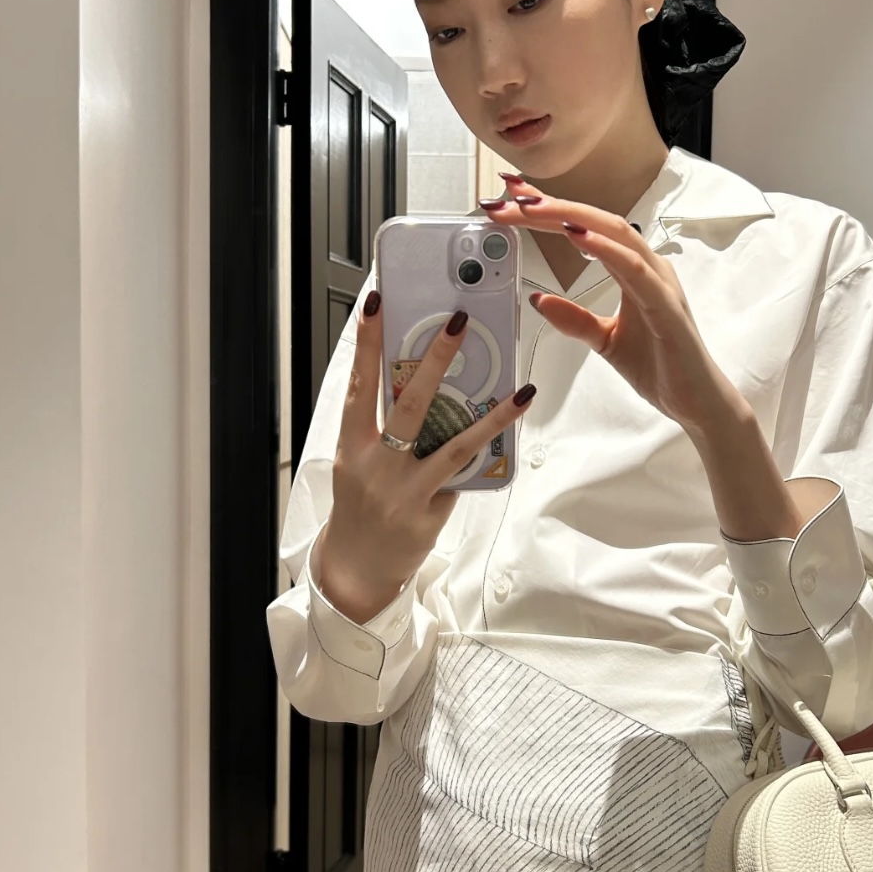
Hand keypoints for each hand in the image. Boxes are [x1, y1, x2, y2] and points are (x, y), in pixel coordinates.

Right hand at [320, 291, 536, 622]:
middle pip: (410, 403)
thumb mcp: (359, 464)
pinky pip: (463, 476)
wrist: (357, 567)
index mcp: (354, 445)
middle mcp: (377, 464)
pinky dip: (483, 456)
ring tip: (519, 391)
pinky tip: (506, 433)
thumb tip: (422, 386)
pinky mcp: (430, 513)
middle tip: (458, 323)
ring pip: (455, 444)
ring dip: (491, 415)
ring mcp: (405, 490)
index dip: (367, 344)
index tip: (377, 304)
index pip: (360, 385)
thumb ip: (383, 430)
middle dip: (435, 358)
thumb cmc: (361, 506)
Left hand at [481, 174, 738, 437]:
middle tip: (509, 197)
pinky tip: (576, 235)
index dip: (551, 207)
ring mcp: (659, 281)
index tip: (514, 195)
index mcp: (632, 269)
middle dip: (550, 206)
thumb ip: (574, 320)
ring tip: (534, 208)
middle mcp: (647, 266)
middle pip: (595, 220)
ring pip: (613, 233)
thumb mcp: (604, 340)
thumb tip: (537, 300)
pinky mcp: (665, 305)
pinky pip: (633, 269)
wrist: (697, 401)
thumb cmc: (660, 365)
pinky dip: (603, 249)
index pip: (586, 227)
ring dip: (571, 216)